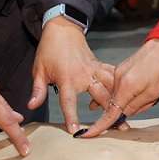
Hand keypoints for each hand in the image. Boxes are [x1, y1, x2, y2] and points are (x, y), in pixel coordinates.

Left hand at [28, 17, 120, 133]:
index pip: (68, 102)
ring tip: (127, 113)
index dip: (72, 117)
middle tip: (119, 127)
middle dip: (110, 112)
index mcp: (67, 79)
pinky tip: (126, 93)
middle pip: (101, 96)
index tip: (75, 131)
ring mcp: (94, 69)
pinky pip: (113, 75)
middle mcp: (84, 75)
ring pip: (112, 86)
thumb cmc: (49, 49)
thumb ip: (37, 90)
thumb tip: (31, 106)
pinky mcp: (99, 65)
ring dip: (119, 99)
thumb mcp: (39, 70)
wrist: (62, 28)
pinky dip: (120, 84)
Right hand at [81, 38, 158, 137]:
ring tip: (149, 90)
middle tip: (145, 104)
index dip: (99, 125)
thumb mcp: (153, 93)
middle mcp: (118, 79)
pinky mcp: (122, 68)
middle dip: (126, 110)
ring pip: (119, 95)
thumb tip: (122, 117)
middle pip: (114, 104)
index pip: (109, 112)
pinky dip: (129, 91)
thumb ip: (135, 107)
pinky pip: (121, 86)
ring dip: (130, 99)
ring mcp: (119, 72)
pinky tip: (142, 86)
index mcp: (125, 87)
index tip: (87, 134)